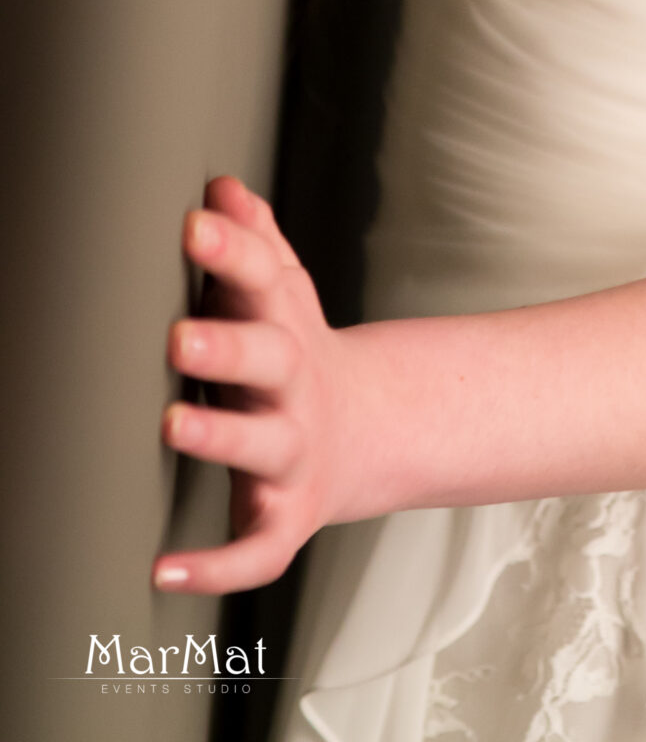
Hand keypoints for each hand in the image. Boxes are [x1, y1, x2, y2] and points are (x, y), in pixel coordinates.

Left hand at [153, 175, 351, 593]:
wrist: (369, 433)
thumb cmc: (299, 357)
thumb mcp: (286, 295)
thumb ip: (253, 245)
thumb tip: (220, 187)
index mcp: (287, 328)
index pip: (264, 280)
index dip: (231, 252)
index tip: (193, 224)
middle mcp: (294, 390)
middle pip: (269, 361)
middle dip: (226, 348)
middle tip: (179, 336)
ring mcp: (295, 453)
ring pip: (262, 449)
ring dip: (220, 439)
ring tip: (172, 427)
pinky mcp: (289, 516)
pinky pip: (259, 548)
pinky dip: (216, 566)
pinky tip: (164, 570)